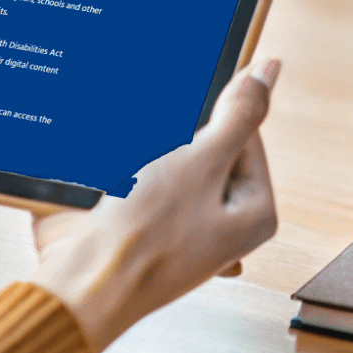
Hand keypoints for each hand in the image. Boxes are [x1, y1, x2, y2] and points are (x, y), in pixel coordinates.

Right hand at [28, 59, 279, 352]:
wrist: (83, 282)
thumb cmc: (145, 235)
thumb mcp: (201, 161)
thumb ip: (239, 114)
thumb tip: (269, 70)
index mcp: (255, 211)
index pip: (247, 134)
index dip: (212, 118)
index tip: (182, 124)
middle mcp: (225, 224)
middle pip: (210, 149)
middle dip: (177, 139)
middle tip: (156, 156)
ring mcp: (186, 230)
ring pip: (173, 164)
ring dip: (150, 156)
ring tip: (135, 175)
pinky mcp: (150, 230)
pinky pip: (146, 183)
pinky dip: (131, 174)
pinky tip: (118, 183)